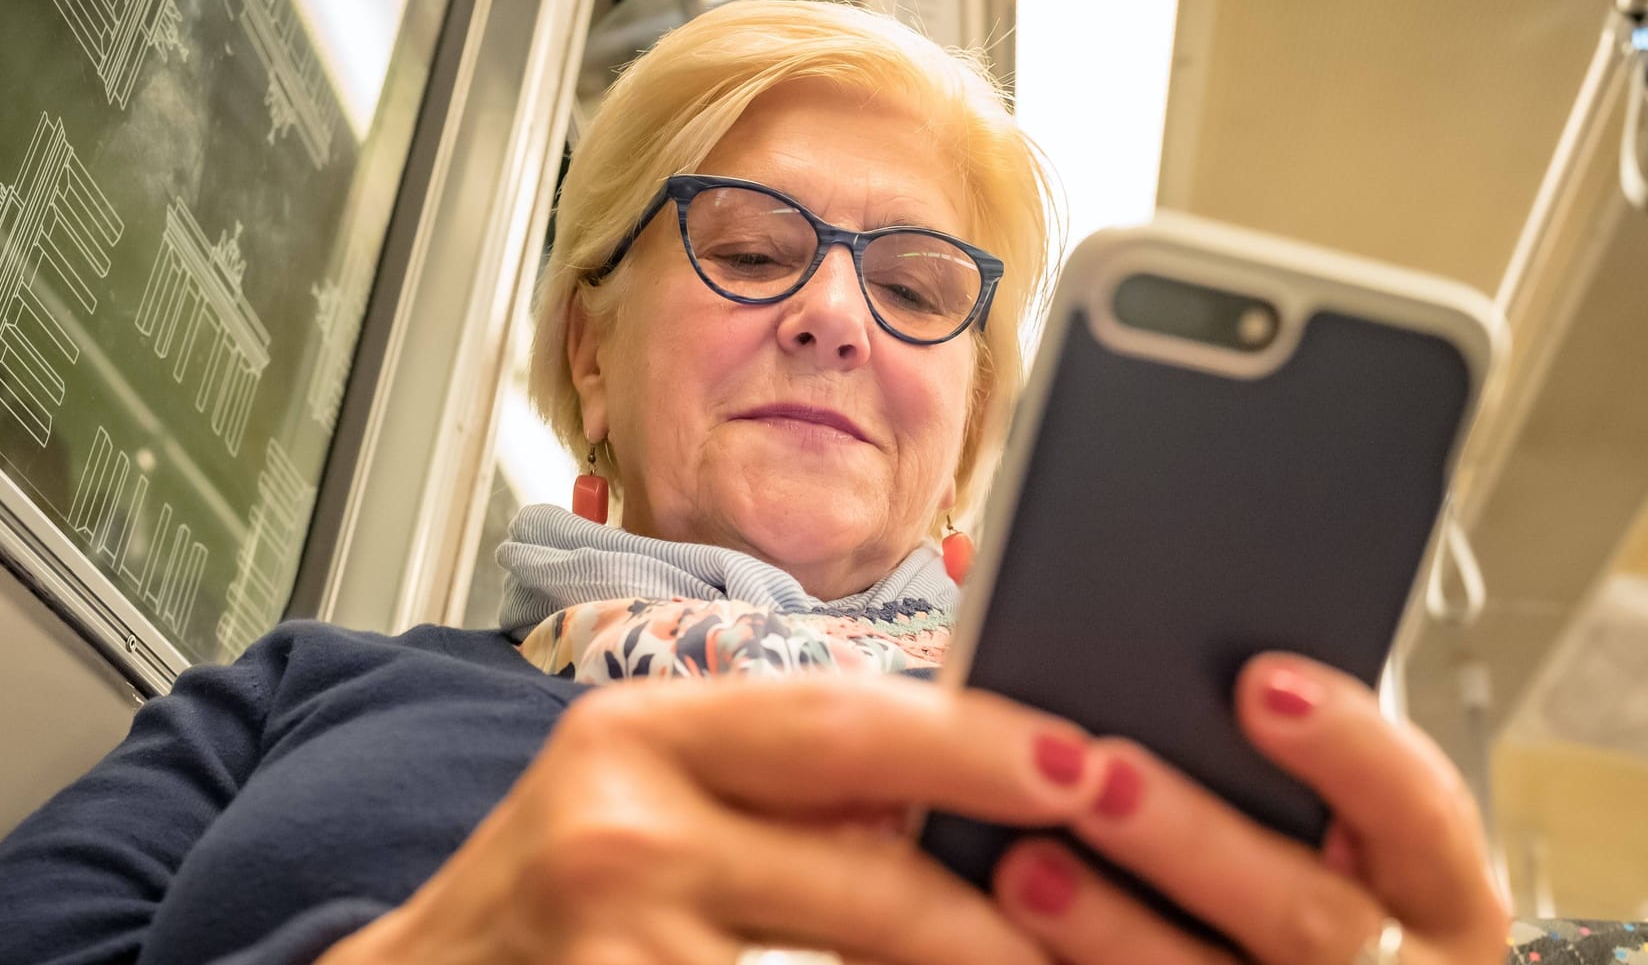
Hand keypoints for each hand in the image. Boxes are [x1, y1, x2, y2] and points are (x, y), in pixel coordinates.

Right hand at [317, 674, 1112, 964]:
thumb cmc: (544, 910)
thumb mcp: (638, 805)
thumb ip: (771, 786)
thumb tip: (944, 791)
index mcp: (635, 731)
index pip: (838, 717)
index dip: (974, 740)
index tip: (1084, 762)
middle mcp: (615, 816)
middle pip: (864, 854)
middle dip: (1005, 899)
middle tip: (1115, 914)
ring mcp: (615, 928)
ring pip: (852, 951)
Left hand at [991, 652, 1509, 963]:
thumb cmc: (1289, 881)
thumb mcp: (1322, 824)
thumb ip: (1267, 751)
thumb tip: (1171, 650)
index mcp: (1438, 892)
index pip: (1419, 809)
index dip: (1348, 746)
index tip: (1261, 682)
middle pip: (1308, 915)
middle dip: (1195, 841)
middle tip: (1102, 774)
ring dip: (1116, 932)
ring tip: (1025, 869)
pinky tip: (1002, 941)